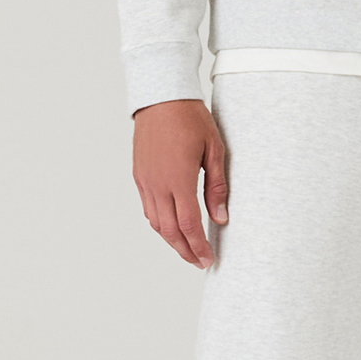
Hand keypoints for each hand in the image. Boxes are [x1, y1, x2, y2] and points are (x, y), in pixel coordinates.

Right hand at [132, 98, 228, 267]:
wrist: (161, 97)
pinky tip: (172, 226)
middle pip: (170, 231)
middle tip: (199, 262)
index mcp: (179, 179)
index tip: (208, 260)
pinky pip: (148, 209)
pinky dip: (160, 224)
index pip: (189, 225)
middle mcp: (158, 184)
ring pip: (156, 223)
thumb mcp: (214, 150)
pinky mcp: (140, 176)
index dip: (199, 246)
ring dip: (172, 240)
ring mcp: (146, 181)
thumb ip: (217, 186)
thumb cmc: (190, 118)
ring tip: (187, 249)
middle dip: (185, 251)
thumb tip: (221, 217)